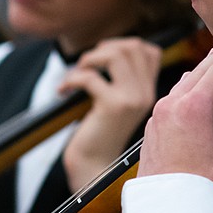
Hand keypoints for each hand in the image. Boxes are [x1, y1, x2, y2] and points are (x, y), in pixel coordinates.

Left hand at [59, 37, 161, 189]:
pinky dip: (71, 79)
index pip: (150, 51)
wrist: (94, 167)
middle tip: (87, 64)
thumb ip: (122, 81)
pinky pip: (90, 77)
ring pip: (116, 55)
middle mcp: (146, 94)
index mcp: (150, 92)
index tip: (103, 58)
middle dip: (105, 48)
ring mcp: (131, 100)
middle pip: (133, 47)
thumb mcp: (118, 104)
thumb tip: (109, 49)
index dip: (123, 45)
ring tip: (78, 72)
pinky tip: (63, 91)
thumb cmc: (99, 133)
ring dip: (90, 58)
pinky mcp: (112, 107)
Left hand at [138, 39, 212, 189]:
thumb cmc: (198, 181)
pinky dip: (186, 89)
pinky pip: (171, 96)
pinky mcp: (152, 123)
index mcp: (194, 107)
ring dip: (199, 73)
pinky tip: (195, 94)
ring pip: (183, 82)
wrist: (166, 204)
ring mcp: (159, 112)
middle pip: (198, 70)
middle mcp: (172, 103)